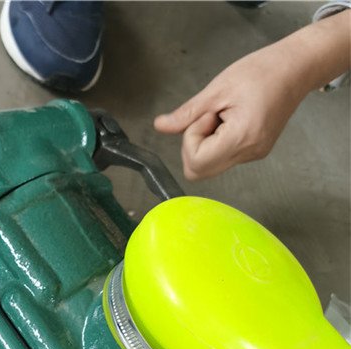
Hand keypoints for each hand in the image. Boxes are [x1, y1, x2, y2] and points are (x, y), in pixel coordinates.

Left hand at [153, 43, 305, 179]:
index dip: (191, 139)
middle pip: (199, 171)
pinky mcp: (254, 152)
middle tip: (210, 116)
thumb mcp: (217, 89)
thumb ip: (187, 113)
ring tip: (224, 115)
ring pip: (209, 165)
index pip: (196, 162)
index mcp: (242, 138)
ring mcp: (253, 155)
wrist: (298, 67)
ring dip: (206, 142)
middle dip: (194, 144)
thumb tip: (160, 126)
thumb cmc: (263, 71)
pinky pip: (222, 157)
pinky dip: (218, 142)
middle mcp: (249, 153)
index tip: (205, 115)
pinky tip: (232, 120)